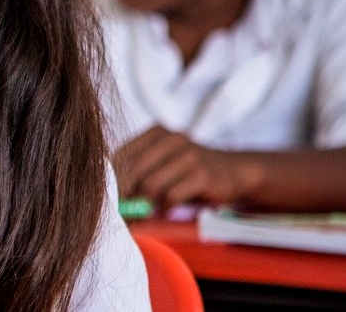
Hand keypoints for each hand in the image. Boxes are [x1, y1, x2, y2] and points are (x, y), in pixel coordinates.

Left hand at [116, 125, 257, 209]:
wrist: (237, 171)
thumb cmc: (191, 172)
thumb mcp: (165, 163)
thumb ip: (140, 170)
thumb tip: (108, 194)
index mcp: (156, 132)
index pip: (121, 156)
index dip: (112, 180)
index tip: (109, 198)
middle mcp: (171, 139)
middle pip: (133, 170)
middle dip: (124, 195)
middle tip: (122, 213)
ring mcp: (188, 154)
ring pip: (150, 185)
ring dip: (144, 205)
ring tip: (144, 213)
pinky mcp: (202, 173)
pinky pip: (171, 196)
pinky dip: (164, 207)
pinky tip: (166, 210)